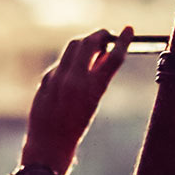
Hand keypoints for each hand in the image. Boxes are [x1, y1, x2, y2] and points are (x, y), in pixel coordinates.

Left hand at [20, 27, 133, 173]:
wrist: (49, 145)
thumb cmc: (76, 126)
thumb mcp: (94, 102)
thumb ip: (98, 77)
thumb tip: (105, 53)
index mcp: (92, 89)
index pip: (113, 57)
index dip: (123, 41)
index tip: (129, 29)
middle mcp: (74, 80)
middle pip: (89, 43)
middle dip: (99, 35)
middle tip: (107, 36)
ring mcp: (57, 78)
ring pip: (73, 47)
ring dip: (84, 43)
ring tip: (93, 48)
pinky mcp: (45, 80)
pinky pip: (60, 63)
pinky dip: (69, 62)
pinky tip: (73, 70)